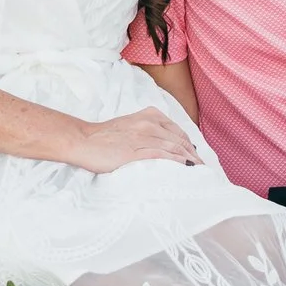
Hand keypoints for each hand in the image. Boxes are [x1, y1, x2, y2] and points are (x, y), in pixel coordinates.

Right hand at [63, 108, 198, 173]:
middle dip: (193, 154)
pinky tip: (185, 168)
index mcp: (149, 115)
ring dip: (189, 160)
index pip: (177, 130)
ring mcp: (143, 136)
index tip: (196, 155)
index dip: (189, 144)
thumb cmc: (104, 137)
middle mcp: (149, 123)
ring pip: (174, 148)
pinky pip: (163, 156)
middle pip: (179, 140)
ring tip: (198, 170)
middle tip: (202, 167)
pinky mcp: (136, 150)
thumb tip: (164, 146)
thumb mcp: (130, 126)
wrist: (83, 140)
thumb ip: (147, 131)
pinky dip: (177, 162)